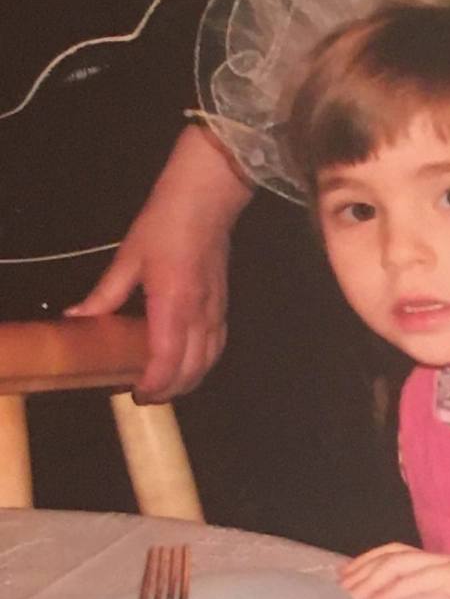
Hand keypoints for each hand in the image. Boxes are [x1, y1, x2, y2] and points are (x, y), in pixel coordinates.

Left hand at [66, 126, 252, 402]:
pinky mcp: (223, 307)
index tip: (136, 393)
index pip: (167, 359)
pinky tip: (190, 365)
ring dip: (189, 381)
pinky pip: (217, 346)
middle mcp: (199, 315)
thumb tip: (77, 315)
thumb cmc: (165, 225)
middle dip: (170, 390)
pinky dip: (203, 364)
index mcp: (173, 304)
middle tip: (145, 396)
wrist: (205, 202)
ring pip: (208, 362)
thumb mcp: (129, 258)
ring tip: (166, 387)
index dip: (154, 384)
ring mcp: (216, 313)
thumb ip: (105, 294)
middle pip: (192, 369)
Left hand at [340, 543, 449, 598]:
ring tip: (356, 598)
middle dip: (363, 572)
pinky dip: (400, 589)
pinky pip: (425, 579)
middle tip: (342, 594)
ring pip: (403, 563)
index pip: (391, 554)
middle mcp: (440, 562)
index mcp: (432, 567)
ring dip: (374, 579)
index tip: (340, 581)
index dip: (364, 562)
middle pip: (392, 556)